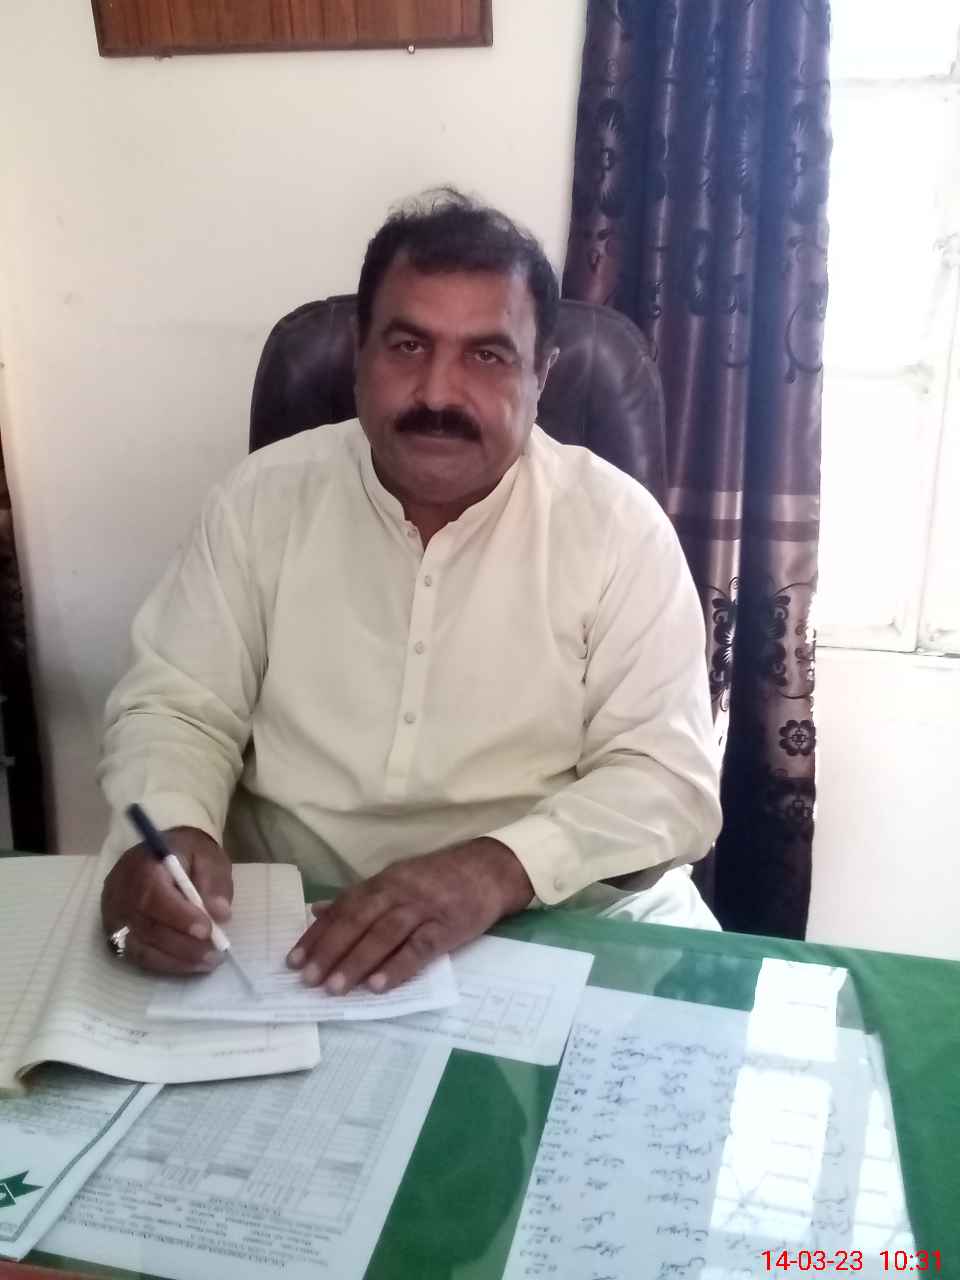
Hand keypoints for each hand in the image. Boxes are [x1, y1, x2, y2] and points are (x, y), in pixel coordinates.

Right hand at [101, 826, 233, 974]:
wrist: (160, 854)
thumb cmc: (187, 853)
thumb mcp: (207, 856)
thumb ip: (214, 882)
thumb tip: (220, 913)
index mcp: (142, 866)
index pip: (154, 896)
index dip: (180, 917)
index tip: (207, 930)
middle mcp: (121, 892)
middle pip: (147, 926)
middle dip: (184, 945)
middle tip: (215, 954)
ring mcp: (114, 915)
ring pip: (141, 946)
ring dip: (176, 959)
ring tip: (208, 962)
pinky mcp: (113, 932)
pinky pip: (137, 955)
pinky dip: (165, 963)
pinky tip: (188, 964)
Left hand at [286, 838, 532, 993]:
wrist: (491, 869)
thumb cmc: (441, 878)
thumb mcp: (397, 878)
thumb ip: (359, 897)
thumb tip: (317, 911)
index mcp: (384, 881)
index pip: (344, 907)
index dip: (318, 934)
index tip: (294, 960)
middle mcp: (399, 891)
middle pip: (358, 920)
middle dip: (330, 950)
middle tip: (308, 979)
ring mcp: (424, 908)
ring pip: (383, 934)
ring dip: (356, 962)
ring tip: (334, 988)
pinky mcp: (448, 926)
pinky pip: (419, 948)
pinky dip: (397, 967)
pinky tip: (379, 985)